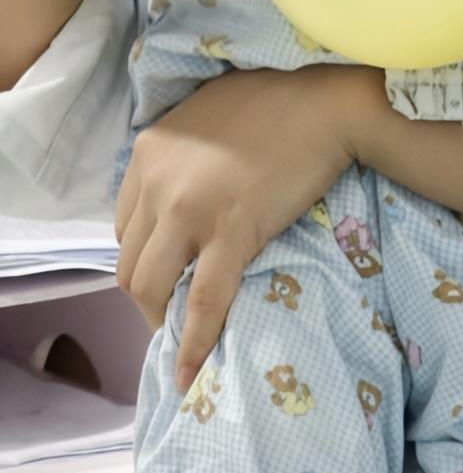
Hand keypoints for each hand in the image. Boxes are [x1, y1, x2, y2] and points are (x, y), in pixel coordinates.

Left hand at [116, 65, 364, 385]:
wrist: (327, 100)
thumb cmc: (278, 102)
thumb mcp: (205, 118)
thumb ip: (182, 156)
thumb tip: (184, 192)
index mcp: (147, 153)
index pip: (125, 227)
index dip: (147, 261)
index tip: (170, 278)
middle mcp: (155, 181)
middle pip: (131, 262)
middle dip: (149, 298)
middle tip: (177, 317)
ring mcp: (189, 208)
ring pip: (150, 286)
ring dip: (161, 320)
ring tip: (185, 339)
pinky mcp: (231, 231)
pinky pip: (203, 300)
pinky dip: (193, 342)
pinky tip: (191, 372)